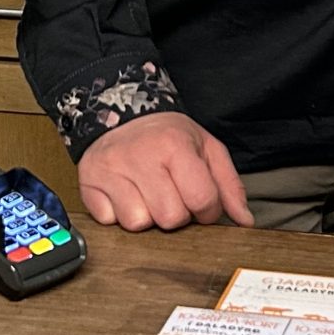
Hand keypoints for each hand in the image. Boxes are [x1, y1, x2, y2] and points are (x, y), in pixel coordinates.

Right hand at [77, 111, 254, 231]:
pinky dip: (118, 214)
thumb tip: (244, 221)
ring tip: (146, 193)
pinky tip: (124, 193)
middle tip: (170, 193)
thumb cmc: (166, 135)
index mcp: (174, 145)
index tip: (199, 199)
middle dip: (175, 213)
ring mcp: (111, 170)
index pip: (202, 200)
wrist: (118, 110)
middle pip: (170, 218)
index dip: (207, 209)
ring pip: (138, 224)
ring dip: (146, 215)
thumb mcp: (205, 147)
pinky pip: (109, 221)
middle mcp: (140, 156)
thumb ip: (229, 185)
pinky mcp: (88, 183)